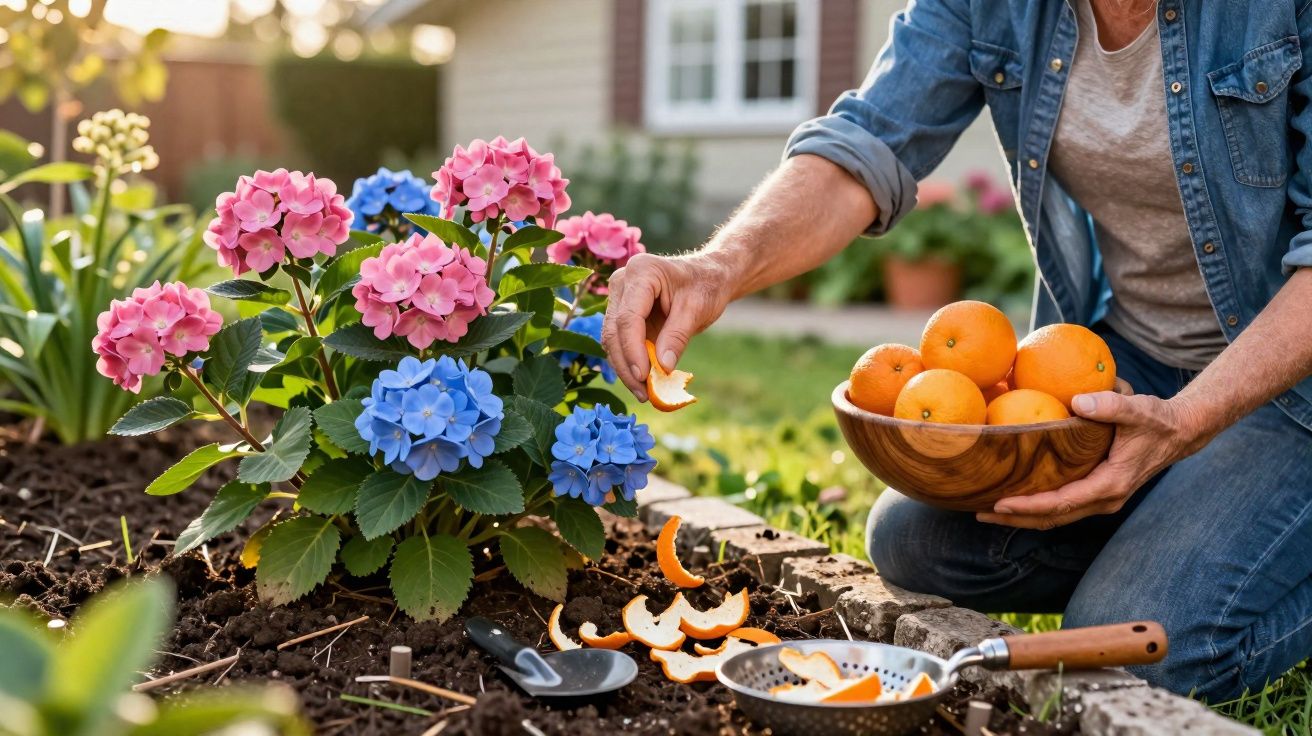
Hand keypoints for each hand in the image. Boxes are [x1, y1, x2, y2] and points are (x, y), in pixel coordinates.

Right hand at [601, 252, 732, 401]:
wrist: (708, 276)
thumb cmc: (706, 286)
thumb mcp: (697, 309)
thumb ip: (677, 337)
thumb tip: (662, 369)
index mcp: (641, 272)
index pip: (628, 318)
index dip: (633, 351)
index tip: (644, 377)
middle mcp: (622, 282)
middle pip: (613, 331)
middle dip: (626, 365)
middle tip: (644, 393)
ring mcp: (619, 297)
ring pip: (611, 339)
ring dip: (625, 368)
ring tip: (644, 392)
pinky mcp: (622, 313)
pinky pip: (619, 342)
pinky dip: (629, 362)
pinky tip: (643, 381)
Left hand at [976, 386, 1212, 529]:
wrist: (1179, 432)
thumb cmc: (1157, 419)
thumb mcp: (1138, 409)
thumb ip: (1110, 405)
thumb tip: (1076, 402)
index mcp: (1111, 484)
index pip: (1063, 503)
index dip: (1029, 506)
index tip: (999, 504)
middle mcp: (1104, 499)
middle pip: (1053, 518)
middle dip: (1015, 519)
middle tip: (978, 513)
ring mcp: (1101, 499)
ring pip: (1056, 516)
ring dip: (1022, 516)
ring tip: (986, 511)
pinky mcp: (1096, 492)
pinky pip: (1062, 506)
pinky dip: (1036, 507)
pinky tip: (1014, 496)